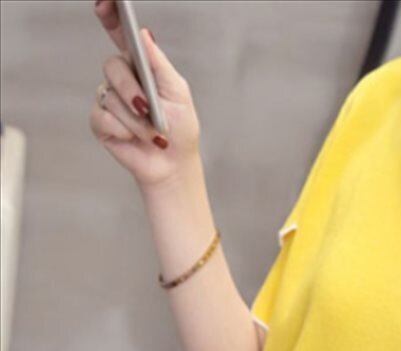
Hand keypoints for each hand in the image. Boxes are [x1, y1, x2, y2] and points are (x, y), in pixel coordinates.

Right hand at [91, 2, 200, 187]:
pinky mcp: (100, 122)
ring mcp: (109, 100)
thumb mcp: (178, 93)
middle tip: (149, 109)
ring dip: (136, 120)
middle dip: (132, 91)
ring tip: (152, 133)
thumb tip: (144, 34)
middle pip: (112, 66)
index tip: (105, 3)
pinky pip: (103, 117)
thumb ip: (159, 63)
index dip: (110, 17)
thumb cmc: (180, 131)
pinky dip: (124, 131)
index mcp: (140, 68)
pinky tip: (134, 138)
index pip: (119, 35)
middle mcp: (121, 80)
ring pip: (109, 96)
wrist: (173, 165)